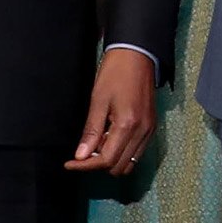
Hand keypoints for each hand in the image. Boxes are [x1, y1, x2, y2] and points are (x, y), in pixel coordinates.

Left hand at [67, 48, 158, 172]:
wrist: (137, 55)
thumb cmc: (115, 73)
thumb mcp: (98, 100)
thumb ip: (91, 131)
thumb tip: (80, 156)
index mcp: (127, 124)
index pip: (106, 160)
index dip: (86, 165)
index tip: (70, 163)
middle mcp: (142, 132)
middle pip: (119, 167)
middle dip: (98, 164)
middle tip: (84, 150)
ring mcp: (149, 130)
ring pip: (130, 164)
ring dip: (111, 160)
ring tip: (98, 143)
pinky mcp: (151, 127)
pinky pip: (137, 152)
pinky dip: (122, 152)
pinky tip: (110, 138)